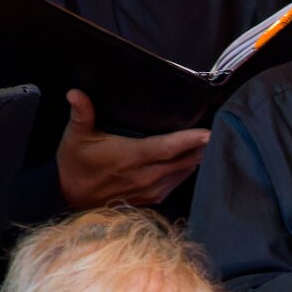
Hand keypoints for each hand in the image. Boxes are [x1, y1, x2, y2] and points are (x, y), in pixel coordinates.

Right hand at [56, 90, 210, 207]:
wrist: (70, 199)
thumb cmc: (75, 165)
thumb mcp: (75, 137)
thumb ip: (81, 114)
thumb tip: (75, 92)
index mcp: (131, 157)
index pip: (167, 148)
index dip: (189, 140)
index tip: (209, 132)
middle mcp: (146, 175)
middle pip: (185, 160)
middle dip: (203, 147)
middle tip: (221, 130)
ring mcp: (152, 189)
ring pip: (185, 172)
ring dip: (198, 158)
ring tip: (212, 143)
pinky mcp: (154, 198)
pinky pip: (178, 182)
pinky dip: (188, 170)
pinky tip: (194, 159)